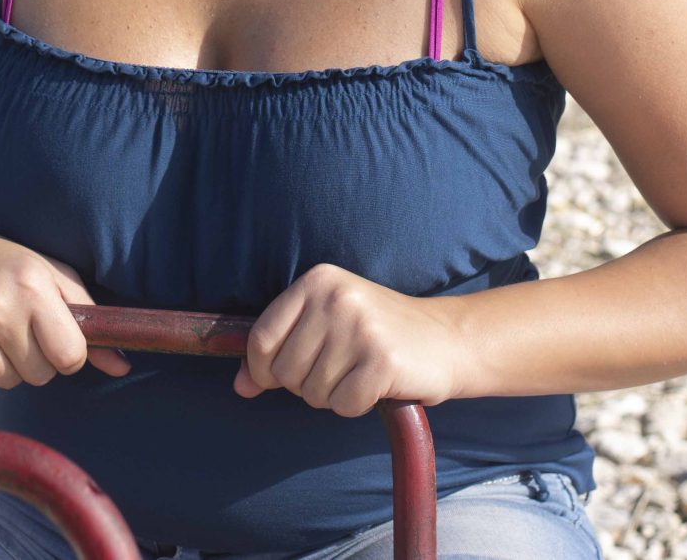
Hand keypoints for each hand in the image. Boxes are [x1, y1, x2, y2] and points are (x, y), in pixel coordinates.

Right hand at [0, 225, 132, 392]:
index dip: (67, 352)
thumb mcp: (47, 272)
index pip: (70, 356)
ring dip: (7, 364)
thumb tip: (123, 367)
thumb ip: (88, 316)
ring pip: (9, 384)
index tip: (54, 336)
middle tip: (17, 326)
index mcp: (31, 287)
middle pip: (40, 375)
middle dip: (36, 358)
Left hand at [232, 263, 467, 415]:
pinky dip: (357, 405)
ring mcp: (360, 327)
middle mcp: (336, 298)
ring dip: (334, 395)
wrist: (446, 338)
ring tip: (359, 372)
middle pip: (285, 372)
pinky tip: (376, 384)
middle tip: (340, 369)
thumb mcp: (325, 326)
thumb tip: (240, 386)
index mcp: (317, 281)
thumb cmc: (377, 334)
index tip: (278, 378)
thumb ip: (279, 352)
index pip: (260, 339)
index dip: (262, 371)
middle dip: (306, 385)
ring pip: (313, 394)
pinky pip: (344, 405)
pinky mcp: (382, 360)